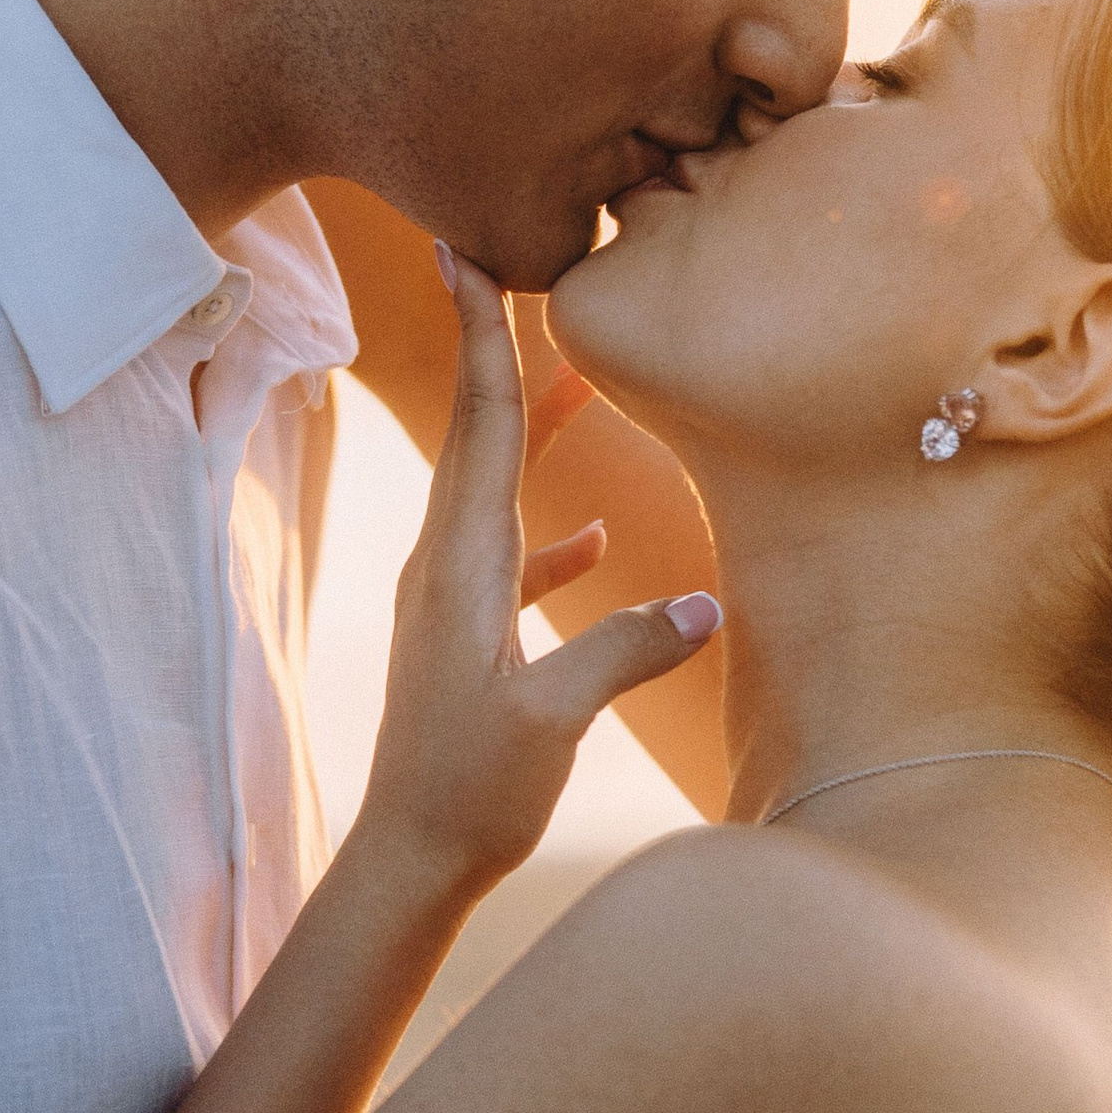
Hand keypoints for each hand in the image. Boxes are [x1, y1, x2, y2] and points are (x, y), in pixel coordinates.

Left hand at [355, 252, 719, 908]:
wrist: (409, 857)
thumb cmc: (471, 791)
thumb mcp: (553, 719)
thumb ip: (623, 652)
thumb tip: (702, 602)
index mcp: (466, 563)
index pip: (481, 425)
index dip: (482, 338)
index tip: (464, 255)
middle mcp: (449, 564)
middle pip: (478, 432)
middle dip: (493, 347)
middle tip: (491, 264)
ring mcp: (453, 600)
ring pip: (495, 488)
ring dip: (530, 428)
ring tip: (573, 375)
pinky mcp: (469, 638)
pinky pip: (512, 557)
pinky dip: (550, 530)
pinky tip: (594, 538)